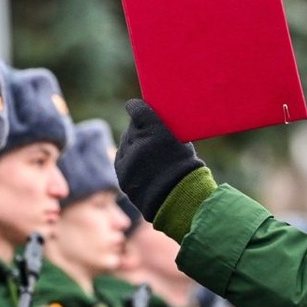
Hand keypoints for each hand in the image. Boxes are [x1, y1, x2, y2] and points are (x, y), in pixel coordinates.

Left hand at [114, 99, 203, 219]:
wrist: (178, 199)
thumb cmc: (185, 167)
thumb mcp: (181, 141)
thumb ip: (164, 129)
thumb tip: (152, 120)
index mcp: (154, 129)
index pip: (137, 109)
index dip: (137, 107)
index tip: (136, 107)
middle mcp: (137, 141)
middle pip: (131, 127)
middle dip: (138, 130)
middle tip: (147, 135)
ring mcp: (127, 159)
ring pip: (125, 143)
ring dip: (132, 145)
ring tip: (146, 154)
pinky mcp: (121, 173)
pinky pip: (121, 159)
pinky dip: (128, 160)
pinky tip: (140, 164)